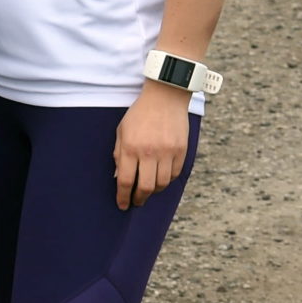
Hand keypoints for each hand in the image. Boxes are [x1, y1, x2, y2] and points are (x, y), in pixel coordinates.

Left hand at [114, 80, 191, 209]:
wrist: (165, 98)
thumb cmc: (139, 115)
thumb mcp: (121, 132)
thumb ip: (119, 155)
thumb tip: (120, 178)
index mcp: (130, 148)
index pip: (126, 181)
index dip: (123, 197)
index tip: (122, 205)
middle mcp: (149, 152)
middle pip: (146, 187)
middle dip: (139, 199)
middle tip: (136, 202)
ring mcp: (167, 152)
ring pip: (162, 184)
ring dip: (154, 191)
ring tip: (148, 191)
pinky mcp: (181, 151)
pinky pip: (174, 174)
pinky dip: (167, 180)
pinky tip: (160, 179)